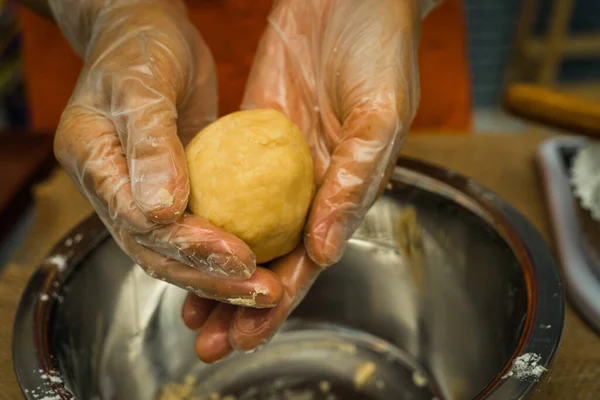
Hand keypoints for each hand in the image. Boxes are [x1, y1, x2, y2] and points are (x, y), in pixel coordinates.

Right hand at [51, 0, 282, 305]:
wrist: (146, 32)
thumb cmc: (140, 46)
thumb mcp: (142, 84)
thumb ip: (150, 144)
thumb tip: (160, 212)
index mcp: (93, 162)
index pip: (137, 221)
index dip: (189, 246)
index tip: (239, 258)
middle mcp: (113, 188)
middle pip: (156, 251)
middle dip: (210, 278)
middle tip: (263, 292)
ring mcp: (140, 192)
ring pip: (176, 250)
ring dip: (220, 276)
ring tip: (267, 291)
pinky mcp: (172, 189)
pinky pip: (197, 226)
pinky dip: (225, 249)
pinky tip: (259, 264)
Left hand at [183, 0, 422, 360]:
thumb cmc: (380, 50)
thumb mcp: (380, 114)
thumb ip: (357, 180)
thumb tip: (324, 249)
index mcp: (346, 191)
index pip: (311, 260)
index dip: (281, 300)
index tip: (249, 334)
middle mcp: (312, 187)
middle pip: (274, 258)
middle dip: (243, 304)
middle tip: (211, 343)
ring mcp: (280, 164)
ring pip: (246, 232)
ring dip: (219, 272)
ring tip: (190, 313)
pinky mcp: (254, 135)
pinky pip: (226, 184)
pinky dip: (208, 218)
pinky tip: (184, 241)